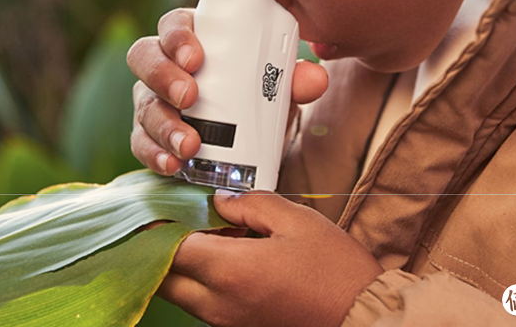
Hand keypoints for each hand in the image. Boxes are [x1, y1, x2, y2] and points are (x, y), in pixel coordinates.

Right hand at [127, 7, 328, 174]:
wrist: (252, 141)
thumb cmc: (258, 95)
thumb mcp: (278, 87)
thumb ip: (295, 79)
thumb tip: (315, 78)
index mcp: (195, 38)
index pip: (174, 24)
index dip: (178, 36)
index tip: (195, 56)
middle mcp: (166, 65)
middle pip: (145, 57)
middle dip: (164, 76)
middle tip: (190, 96)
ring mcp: (153, 100)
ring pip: (143, 104)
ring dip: (163, 124)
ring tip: (189, 144)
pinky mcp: (149, 136)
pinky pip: (141, 142)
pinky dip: (155, 154)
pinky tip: (172, 164)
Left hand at [147, 189, 384, 326]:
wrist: (359, 318)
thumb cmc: (333, 270)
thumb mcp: (295, 220)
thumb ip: (250, 204)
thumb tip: (219, 200)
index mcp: (231, 272)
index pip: (171, 248)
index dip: (159, 223)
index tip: (156, 202)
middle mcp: (219, 304)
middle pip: (165, 277)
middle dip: (161, 246)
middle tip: (172, 214)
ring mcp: (227, 322)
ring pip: (181, 292)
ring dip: (182, 262)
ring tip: (204, 227)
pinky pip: (202, 302)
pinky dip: (201, 277)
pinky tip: (225, 250)